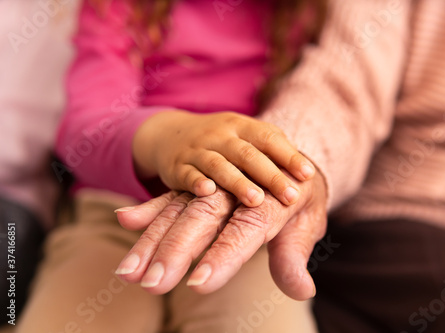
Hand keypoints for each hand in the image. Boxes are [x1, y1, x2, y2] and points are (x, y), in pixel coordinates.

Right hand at [115, 172, 326, 299]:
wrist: (285, 155)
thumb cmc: (299, 194)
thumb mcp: (307, 220)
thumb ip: (295, 256)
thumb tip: (303, 292)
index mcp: (271, 200)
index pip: (246, 229)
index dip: (224, 255)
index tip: (199, 283)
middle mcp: (237, 187)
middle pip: (204, 217)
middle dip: (177, 251)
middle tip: (152, 284)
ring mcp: (215, 182)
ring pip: (180, 210)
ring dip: (154, 239)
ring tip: (128, 271)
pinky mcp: (199, 181)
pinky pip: (172, 196)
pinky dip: (150, 210)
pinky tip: (125, 221)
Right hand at [132, 111, 315, 206]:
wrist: (169, 135)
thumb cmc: (220, 142)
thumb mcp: (243, 136)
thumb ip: (269, 148)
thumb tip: (305, 171)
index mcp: (241, 126)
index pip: (269, 137)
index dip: (289, 155)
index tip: (308, 175)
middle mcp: (220, 136)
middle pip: (248, 154)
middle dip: (270, 176)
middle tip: (291, 196)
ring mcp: (198, 150)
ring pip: (219, 165)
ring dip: (237, 182)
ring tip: (256, 201)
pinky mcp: (178, 167)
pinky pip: (188, 174)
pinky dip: (197, 182)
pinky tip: (207, 191)